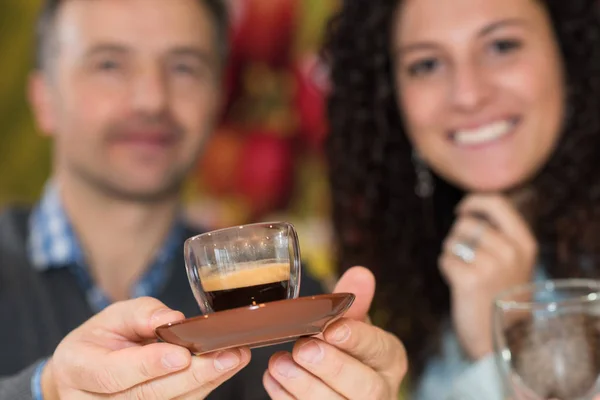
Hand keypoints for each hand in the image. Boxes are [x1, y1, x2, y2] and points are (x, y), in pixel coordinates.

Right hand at [42, 297, 250, 398]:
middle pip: (147, 395)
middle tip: (229, 355)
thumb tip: (173, 318)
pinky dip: (201, 388)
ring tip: (234, 359)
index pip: (114, 374)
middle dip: (193, 375)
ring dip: (205, 383)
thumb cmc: (102, 339)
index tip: (182, 354)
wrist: (85, 371)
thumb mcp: (113, 316)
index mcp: (79, 369)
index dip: (149, 366)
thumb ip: (142, 314)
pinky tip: (222, 369)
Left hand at [263, 267, 406, 399]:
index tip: (332, 329)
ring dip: (304, 385)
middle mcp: (380, 390)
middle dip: (332, 367)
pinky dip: (288, 399)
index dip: (357, 340)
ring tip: (278, 363)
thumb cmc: (346, 350)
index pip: (381, 349)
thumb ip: (354, 301)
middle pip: (365, 386)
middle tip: (303, 347)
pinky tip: (272, 379)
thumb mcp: (352, 324)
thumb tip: (360, 273)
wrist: (338, 385)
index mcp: (389, 360)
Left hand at [439, 194, 536, 359]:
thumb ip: (499, 235)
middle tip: (467, 258)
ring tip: (466, 272)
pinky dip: (446, 269)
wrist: (499, 337)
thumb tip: (470, 208)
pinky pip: (445, 260)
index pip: (498, 203)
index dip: (474, 201)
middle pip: (468, 223)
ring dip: (452, 254)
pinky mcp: (470, 280)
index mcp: (524, 243)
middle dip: (458, 237)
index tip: (462, 209)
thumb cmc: (501, 296)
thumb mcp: (513, 262)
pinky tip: (459, 283)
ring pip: (453, 241)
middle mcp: (510, 251)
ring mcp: (491, 266)